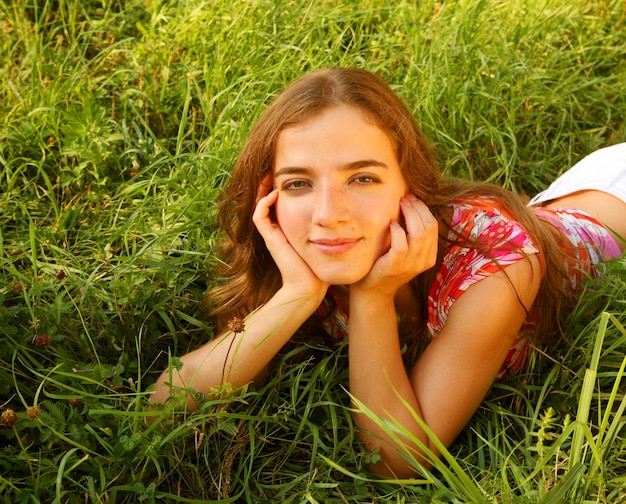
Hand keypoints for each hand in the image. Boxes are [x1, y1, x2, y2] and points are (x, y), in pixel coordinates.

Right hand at [252, 176, 328, 301]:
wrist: (312, 284)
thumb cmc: (323, 262)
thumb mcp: (327, 237)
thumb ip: (329, 224)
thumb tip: (342, 208)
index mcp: (289, 228)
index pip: (279, 203)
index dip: (282, 188)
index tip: (291, 174)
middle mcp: (278, 230)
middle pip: (266, 202)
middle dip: (269, 184)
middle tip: (275, 169)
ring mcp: (272, 235)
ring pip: (259, 206)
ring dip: (263, 189)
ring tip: (271, 176)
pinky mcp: (270, 239)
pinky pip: (259, 217)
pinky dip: (264, 203)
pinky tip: (277, 193)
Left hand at [352, 194, 438, 296]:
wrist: (373, 291)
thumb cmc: (386, 265)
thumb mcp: (405, 251)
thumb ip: (411, 234)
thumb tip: (410, 204)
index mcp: (429, 256)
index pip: (433, 226)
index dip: (423, 209)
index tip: (411, 198)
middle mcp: (423, 261)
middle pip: (429, 226)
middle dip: (417, 208)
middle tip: (405, 198)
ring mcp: (409, 265)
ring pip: (418, 234)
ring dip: (409, 214)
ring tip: (399, 204)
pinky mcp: (393, 267)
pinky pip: (401, 245)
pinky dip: (397, 231)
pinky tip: (391, 223)